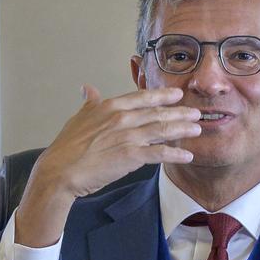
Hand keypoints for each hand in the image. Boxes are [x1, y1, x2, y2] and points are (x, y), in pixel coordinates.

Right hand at [14, 85, 202, 246]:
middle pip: (158, 112)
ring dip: (183, 129)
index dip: (162, 95)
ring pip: (163, 129)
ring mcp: (128, 136)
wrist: (61, 171)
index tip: (177, 94)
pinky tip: (187, 156)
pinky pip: (159, 153)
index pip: (142, 97)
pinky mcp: (131, 156)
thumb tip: (87, 88)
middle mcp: (122, 118)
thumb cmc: (66, 148)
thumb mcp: (78, 118)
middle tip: (196, 112)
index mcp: (109, 106)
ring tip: (197, 129)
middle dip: (180, 112)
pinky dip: (175, 154)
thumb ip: (89, 103)